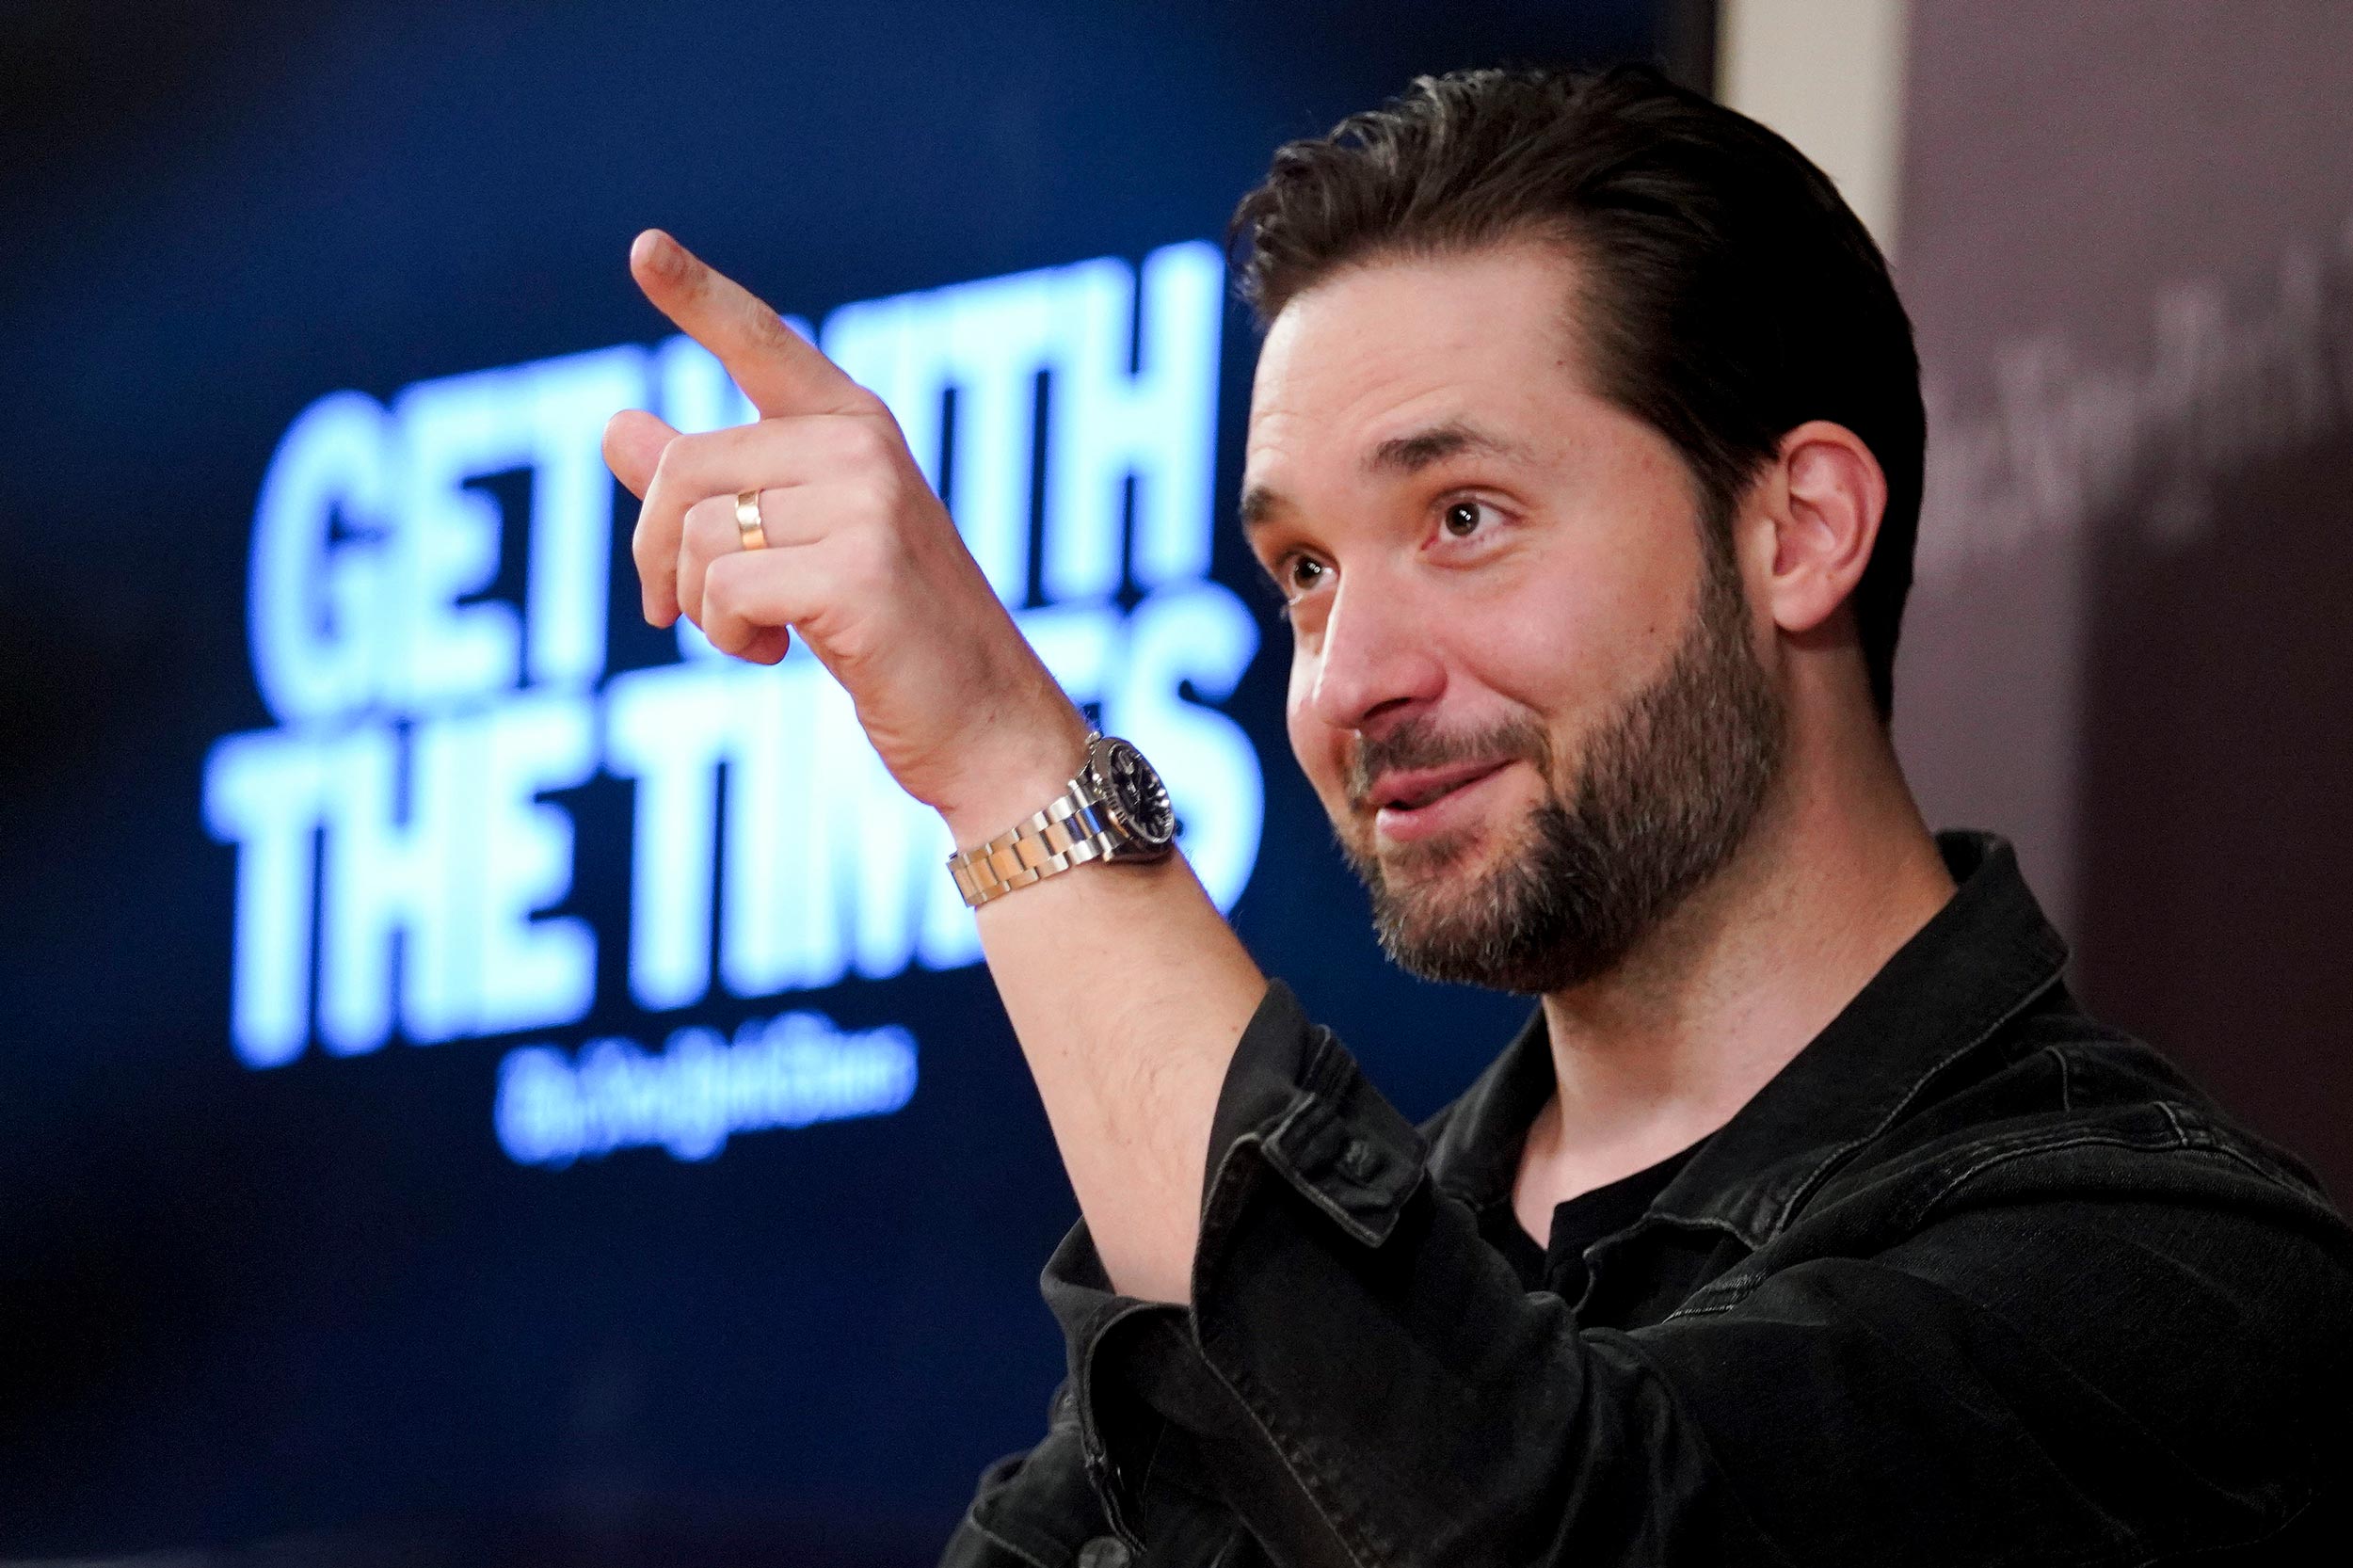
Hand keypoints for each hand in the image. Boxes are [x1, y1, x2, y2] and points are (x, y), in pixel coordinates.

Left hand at [602, 229, 1088, 840]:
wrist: (984, 721)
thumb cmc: (891, 634)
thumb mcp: (796, 548)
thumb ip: (711, 488)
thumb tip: (615, 427)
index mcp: (852, 425)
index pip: (761, 343)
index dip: (698, 295)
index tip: (643, 246)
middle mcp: (862, 446)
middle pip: (684, 468)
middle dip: (655, 552)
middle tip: (671, 610)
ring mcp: (866, 502)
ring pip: (698, 537)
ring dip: (699, 609)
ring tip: (757, 635)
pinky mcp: (858, 570)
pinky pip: (724, 591)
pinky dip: (727, 638)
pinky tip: (777, 654)